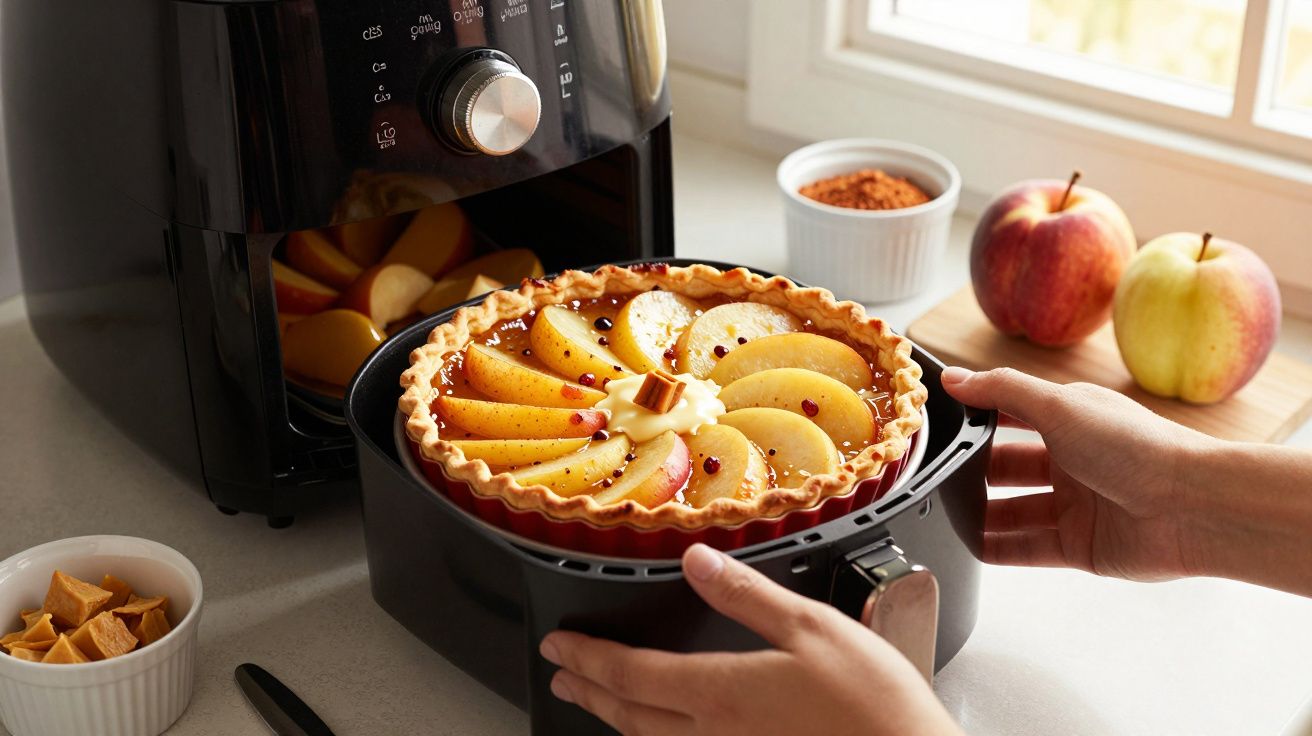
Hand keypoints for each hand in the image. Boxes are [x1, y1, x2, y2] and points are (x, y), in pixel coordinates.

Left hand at [539, 544, 961, 735]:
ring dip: (616, 721)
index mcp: (720, 692)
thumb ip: (747, 595)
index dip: (587, 658)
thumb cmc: (872, 707)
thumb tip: (695, 561)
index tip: (558, 645)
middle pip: (629, 715)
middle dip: (587, 692)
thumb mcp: (812, 629)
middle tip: (559, 678)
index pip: (630, 674)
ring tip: (596, 705)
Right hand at [941, 366, 1219, 580]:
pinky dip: (998, 549)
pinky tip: (967, 546)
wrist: (1194, 508)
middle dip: (973, 471)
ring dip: (980, 514)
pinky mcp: (1079, 546)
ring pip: (1014, 511)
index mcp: (1071, 419)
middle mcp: (1072, 461)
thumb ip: (1003, 390)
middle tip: (933, 474)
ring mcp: (1075, 506)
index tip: (937, 423)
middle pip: (1008, 467)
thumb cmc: (1137, 447)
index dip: (977, 417)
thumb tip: (953, 378)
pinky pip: (1027, 548)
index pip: (1011, 414)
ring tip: (942, 514)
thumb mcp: (1061, 406)